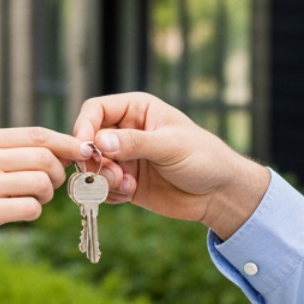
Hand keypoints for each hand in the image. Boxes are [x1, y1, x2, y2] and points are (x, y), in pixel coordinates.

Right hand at [0, 126, 80, 273]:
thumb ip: (11, 152)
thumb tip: (64, 149)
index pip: (37, 134)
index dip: (66, 144)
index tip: (83, 153)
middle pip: (45, 158)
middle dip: (59, 173)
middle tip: (52, 186)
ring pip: (42, 183)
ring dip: (47, 195)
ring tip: (30, 199)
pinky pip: (32, 208)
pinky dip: (34, 212)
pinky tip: (18, 213)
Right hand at [72, 93, 268, 239]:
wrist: (219, 193)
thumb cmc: (203, 158)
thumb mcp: (171, 146)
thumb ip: (135, 143)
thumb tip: (99, 142)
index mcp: (136, 109)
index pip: (95, 110)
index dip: (84, 126)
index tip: (85, 149)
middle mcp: (125, 131)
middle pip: (88, 140)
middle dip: (94, 160)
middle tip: (112, 175)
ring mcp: (124, 157)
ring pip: (91, 166)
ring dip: (101, 179)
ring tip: (126, 186)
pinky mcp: (125, 181)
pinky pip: (101, 187)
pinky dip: (108, 193)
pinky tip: (130, 194)